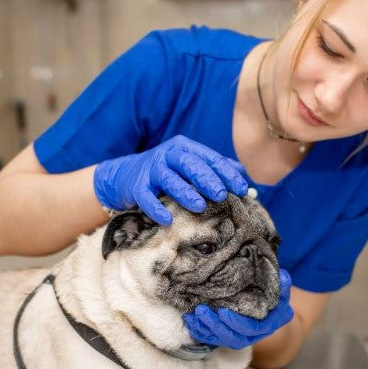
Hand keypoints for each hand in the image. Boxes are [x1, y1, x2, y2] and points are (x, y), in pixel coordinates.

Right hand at [93, 135, 248, 224]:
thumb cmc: (165, 172)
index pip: (209, 158)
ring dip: (185, 193)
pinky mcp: (136, 186)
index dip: (226, 173)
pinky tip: (167, 220)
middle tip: (222, 194)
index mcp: (184, 148)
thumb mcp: (188, 165)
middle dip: (207, 179)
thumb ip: (213, 167)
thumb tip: (243, 173)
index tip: (241, 188)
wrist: (123, 175)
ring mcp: (151, 170)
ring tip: (200, 206)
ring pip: (170, 179)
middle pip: (190, 164)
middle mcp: (167, 155)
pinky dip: (156, 209)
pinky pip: (146, 198)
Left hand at [182, 269, 293, 349]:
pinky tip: (189, 320)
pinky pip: (211, 338)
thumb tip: (283, 277)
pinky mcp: (226, 336)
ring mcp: (238, 338)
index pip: (250, 329)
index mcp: (266, 326)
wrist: (270, 312)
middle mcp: (251, 336)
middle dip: (214, 325)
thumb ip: (282, 286)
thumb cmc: (275, 299)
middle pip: (231, 337)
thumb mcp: (281, 292)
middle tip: (201, 310)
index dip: (235, 322)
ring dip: (204, 328)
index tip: (222, 311)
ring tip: (192, 315)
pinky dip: (199, 330)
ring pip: (219, 339)